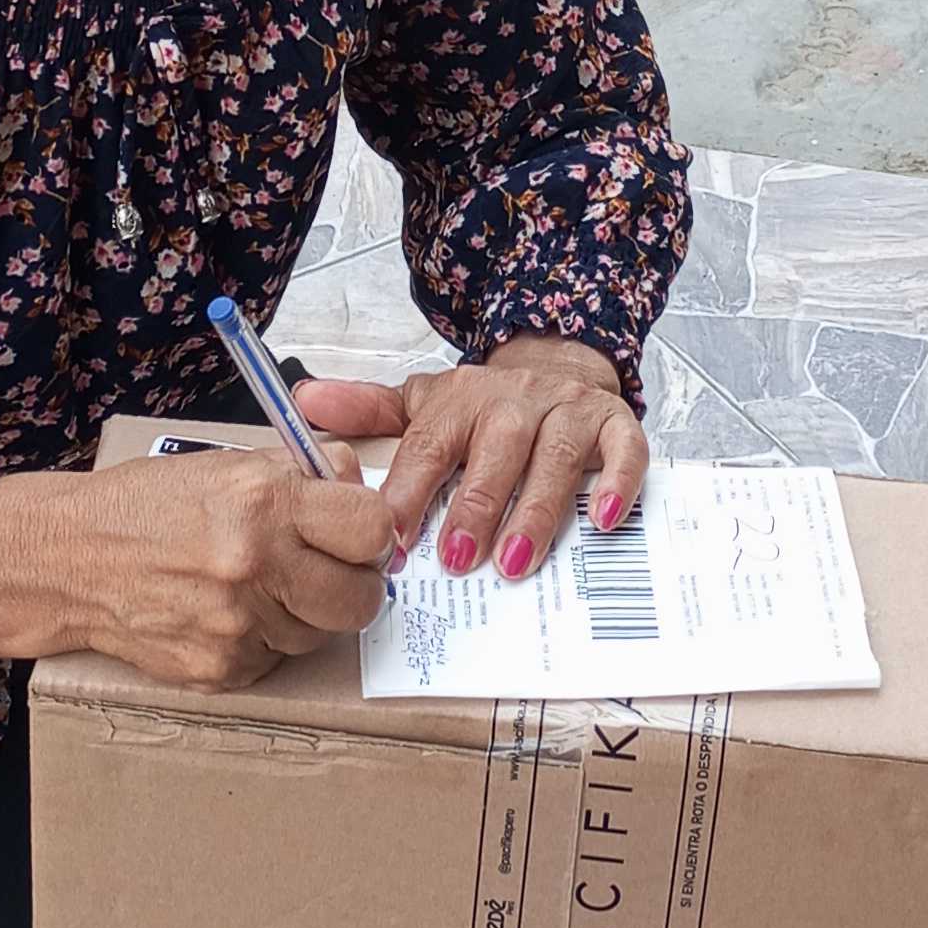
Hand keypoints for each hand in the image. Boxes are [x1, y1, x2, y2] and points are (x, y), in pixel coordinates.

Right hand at [0, 448, 394, 690]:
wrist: (68, 558)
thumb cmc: (147, 503)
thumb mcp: (226, 463)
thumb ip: (301, 473)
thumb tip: (361, 485)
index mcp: (262, 501)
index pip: (371, 528)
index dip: (372, 533)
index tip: (356, 534)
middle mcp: (254, 565)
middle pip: (360, 598)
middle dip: (354, 585)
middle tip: (328, 571)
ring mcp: (237, 625)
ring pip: (319, 635)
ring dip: (304, 614)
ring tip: (260, 586)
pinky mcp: (219, 670)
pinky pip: (275, 661)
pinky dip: (262, 640)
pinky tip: (225, 612)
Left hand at [294, 336, 642, 582]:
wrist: (558, 364)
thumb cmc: (486, 407)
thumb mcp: (424, 404)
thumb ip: (366, 412)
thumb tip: (303, 404)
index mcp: (461, 399)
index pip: (431, 445)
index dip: (411, 491)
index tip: (392, 539)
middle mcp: (516, 400)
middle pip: (496, 449)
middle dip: (476, 507)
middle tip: (456, 561)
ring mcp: (569, 412)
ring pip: (556, 456)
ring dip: (535, 510)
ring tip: (514, 563)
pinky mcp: (616, 425)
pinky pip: (625, 450)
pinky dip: (617, 483)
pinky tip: (601, 521)